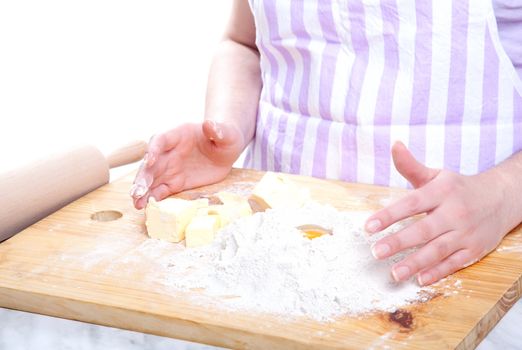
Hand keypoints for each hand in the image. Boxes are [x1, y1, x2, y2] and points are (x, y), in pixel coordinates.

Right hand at [130, 120, 243, 208]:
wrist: (226, 152)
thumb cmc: (225, 139)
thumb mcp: (227, 134)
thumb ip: (219, 130)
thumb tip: (209, 123)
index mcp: (178, 135)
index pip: (160, 140)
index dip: (153, 150)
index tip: (150, 161)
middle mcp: (169, 152)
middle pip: (151, 163)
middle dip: (143, 176)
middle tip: (137, 191)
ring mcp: (170, 168)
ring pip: (151, 179)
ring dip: (142, 190)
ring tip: (136, 203)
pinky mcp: (175, 183)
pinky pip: (161, 191)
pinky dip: (153, 198)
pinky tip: (146, 207)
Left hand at [365, 142, 515, 285]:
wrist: (502, 198)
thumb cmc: (458, 187)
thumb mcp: (436, 175)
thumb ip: (411, 165)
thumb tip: (394, 145)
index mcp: (442, 192)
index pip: (411, 204)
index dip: (389, 215)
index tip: (368, 226)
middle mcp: (455, 212)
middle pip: (424, 230)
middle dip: (399, 242)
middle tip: (375, 252)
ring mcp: (466, 233)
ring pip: (438, 250)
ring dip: (415, 263)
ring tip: (394, 273)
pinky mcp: (475, 250)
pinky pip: (454, 263)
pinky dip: (437, 272)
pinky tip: (419, 279)